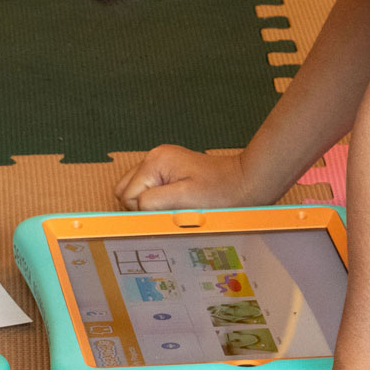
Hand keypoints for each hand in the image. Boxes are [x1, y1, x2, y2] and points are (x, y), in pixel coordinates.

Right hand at [115, 145, 258, 210]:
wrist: (244, 182)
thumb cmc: (219, 192)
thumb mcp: (184, 199)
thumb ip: (153, 202)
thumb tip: (133, 209)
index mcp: (154, 161)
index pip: (127, 195)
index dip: (144, 210)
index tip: (168, 212)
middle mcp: (153, 157)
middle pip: (125, 190)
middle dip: (142, 205)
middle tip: (169, 210)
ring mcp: (160, 162)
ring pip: (135, 190)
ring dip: (149, 203)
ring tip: (173, 205)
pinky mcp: (168, 169)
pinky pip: (149, 188)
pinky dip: (156, 199)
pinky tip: (175, 201)